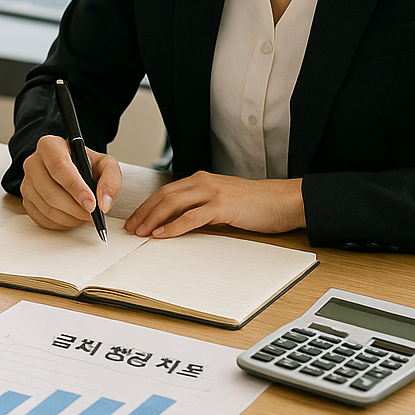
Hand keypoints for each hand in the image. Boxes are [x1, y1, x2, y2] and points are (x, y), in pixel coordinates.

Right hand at [19, 134, 121, 230]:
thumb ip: (110, 181)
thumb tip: (104, 204)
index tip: (91, 204)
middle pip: (50, 191)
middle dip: (75, 208)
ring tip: (85, 215)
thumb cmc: (87, 166)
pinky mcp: (26, 200)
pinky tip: (73, 217)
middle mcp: (33, 162)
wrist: (75, 171)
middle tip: (92, 214)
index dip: (75, 187)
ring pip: (46, 208)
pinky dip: (61, 224)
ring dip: (70, 218)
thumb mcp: (106, 165)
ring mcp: (27, 183)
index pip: (59, 167)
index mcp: (50, 146)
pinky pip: (42, 219)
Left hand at [124, 172, 304, 237]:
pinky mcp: (223, 206)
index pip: (166, 191)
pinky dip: (174, 226)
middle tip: (130, 227)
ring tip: (141, 232)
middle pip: (164, 196)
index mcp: (201, 180)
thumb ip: (202, 208)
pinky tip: (162, 234)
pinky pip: (192, 217)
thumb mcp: (222, 203)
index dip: (147, 205)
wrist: (284, 201)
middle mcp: (203, 182)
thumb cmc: (257, 204)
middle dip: (144, 212)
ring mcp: (212, 192)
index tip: (135, 219)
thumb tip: (179, 222)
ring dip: (153, 218)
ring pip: (173, 203)